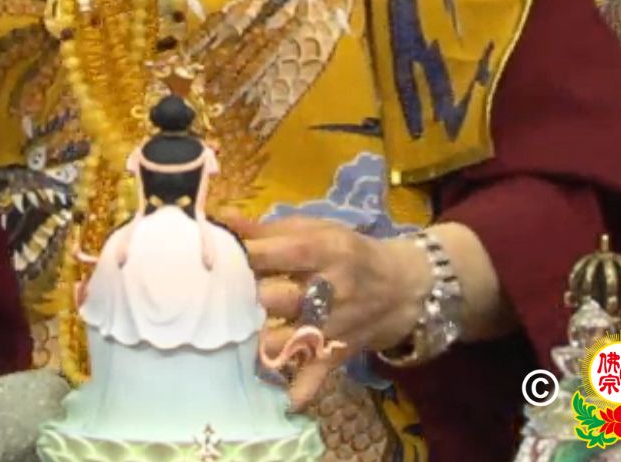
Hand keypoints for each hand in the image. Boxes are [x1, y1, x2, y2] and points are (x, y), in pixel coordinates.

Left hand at [231, 214, 432, 410]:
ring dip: (263, 338)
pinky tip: (283, 399)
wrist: (401, 287)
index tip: (219, 259)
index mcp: (325, 250)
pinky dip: (302, 388)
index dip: (245, 257)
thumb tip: (225, 222)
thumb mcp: (317, 230)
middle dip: (251, 298)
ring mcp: (335, 324)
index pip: (279, 253)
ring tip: (243, 333)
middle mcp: (332, 288)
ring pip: (289, 337)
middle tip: (228, 297)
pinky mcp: (338, 351)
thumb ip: (269, 230)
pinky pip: (318, 372)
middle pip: (279, 298)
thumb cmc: (349, 252)